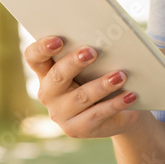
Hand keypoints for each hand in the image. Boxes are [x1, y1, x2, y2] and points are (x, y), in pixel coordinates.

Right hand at [24, 35, 144, 138]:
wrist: (118, 111)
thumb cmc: (102, 75)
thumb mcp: (93, 64)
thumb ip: (90, 51)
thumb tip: (106, 35)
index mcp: (46, 71)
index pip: (34, 57)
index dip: (42, 48)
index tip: (58, 40)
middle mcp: (48, 93)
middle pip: (57, 76)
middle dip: (74, 63)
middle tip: (93, 52)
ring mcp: (60, 114)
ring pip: (80, 97)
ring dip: (102, 85)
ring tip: (120, 75)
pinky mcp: (77, 129)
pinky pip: (97, 115)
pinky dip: (115, 104)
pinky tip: (130, 95)